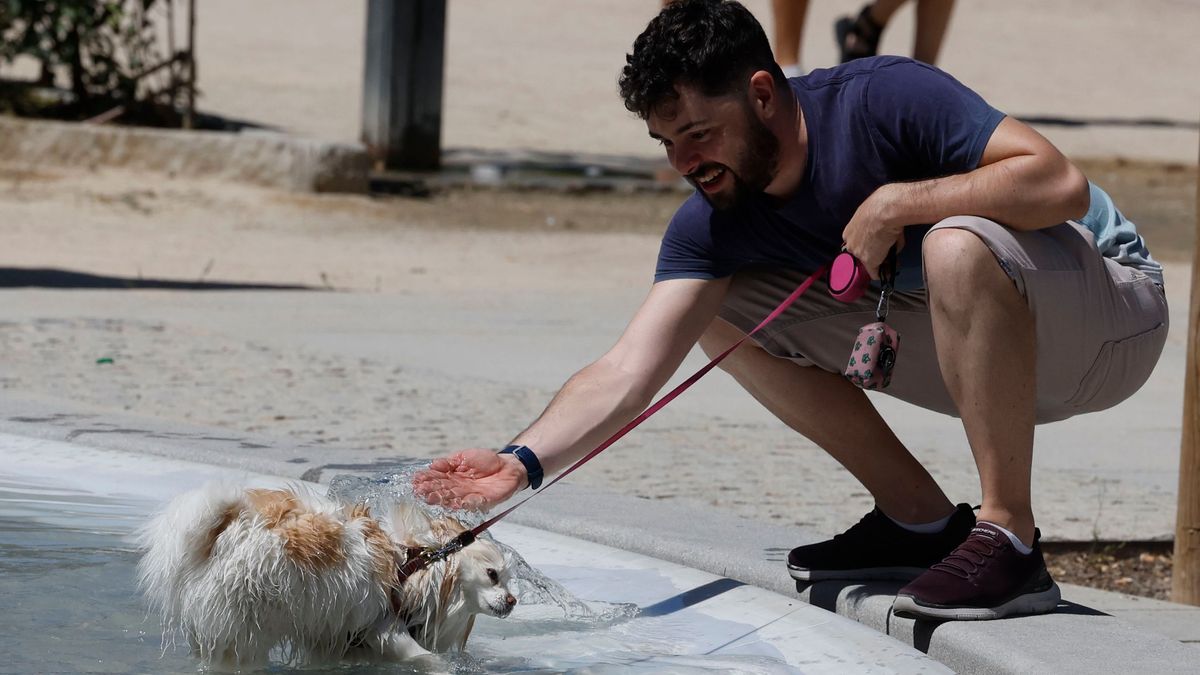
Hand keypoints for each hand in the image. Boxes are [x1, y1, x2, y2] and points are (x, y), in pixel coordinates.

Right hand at [412, 448, 526, 510]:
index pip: (436, 479)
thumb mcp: (464, 456)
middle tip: (419, 490)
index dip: (425, 480)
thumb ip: (449, 462)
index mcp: (452, 478)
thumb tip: (432, 464)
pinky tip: (453, 502)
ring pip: (452, 499)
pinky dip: (462, 503)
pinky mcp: (482, 502)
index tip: (415, 479)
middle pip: (441, 491)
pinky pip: (471, 504)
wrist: (508, 467)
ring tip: (430, 497)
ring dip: (441, 498)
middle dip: (429, 490)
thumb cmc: (486, 461)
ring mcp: (468, 496)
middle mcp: (457, 489)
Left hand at [841, 184, 906, 279]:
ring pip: (869, 263)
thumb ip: (878, 230)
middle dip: (875, 256)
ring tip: (892, 263)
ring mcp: (858, 253)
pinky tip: (889, 272)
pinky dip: (883, 273)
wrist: (885, 210)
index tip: (880, 248)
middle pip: (862, 254)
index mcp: (850, 231)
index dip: (870, 247)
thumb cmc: (883, 207)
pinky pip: (875, 272)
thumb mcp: (876, 218)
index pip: (858, 243)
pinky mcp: (868, 261)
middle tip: (887, 257)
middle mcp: (850, 243)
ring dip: (881, 263)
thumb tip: (889, 242)